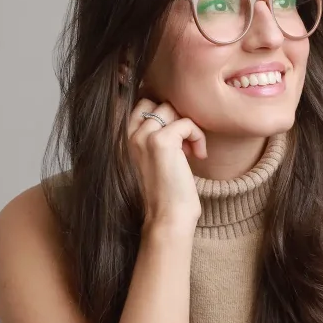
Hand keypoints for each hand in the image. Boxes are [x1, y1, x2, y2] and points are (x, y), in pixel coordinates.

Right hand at [128, 95, 206, 229]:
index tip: (176, 139)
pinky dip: (198, 136)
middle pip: (156, 104)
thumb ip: (152, 138)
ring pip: (171, 110)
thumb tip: (171, 113)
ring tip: (192, 151)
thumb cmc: (163, 195)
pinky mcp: (162, 142)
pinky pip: (187, 123)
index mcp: (122, 140)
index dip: (163, 115)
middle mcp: (129, 135)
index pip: (141, 105)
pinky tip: (199, 156)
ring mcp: (144, 137)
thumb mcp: (151, 161)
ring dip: (188, 127)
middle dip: (175, 118)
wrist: (167, 219)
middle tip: (185, 144)